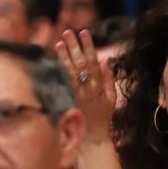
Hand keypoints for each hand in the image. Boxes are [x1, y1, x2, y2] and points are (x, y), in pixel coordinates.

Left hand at [56, 28, 116, 142]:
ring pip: (72, 70)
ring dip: (65, 54)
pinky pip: (64, 81)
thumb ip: (109, 78)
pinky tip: (56, 58)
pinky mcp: (70, 100)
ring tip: (60, 40)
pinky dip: (60, 68)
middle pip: (81, 63)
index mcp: (99, 85)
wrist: (93, 137)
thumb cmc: (102, 117)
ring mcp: (78, 94)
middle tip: (68, 31)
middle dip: (75, 46)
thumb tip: (105, 59)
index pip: (93, 61)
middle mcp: (88, 88)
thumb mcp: (111, 98)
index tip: (84, 32)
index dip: (88, 46)